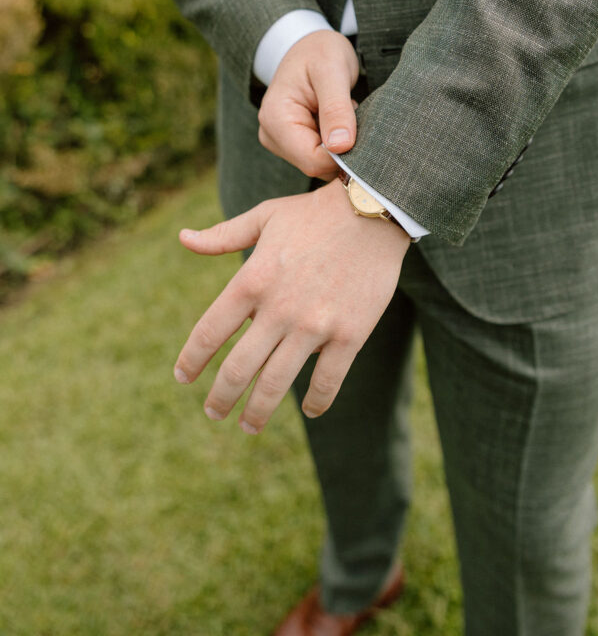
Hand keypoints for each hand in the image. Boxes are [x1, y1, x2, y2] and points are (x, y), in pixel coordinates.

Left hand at [174, 178, 409, 432]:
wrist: (375, 210)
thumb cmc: (314, 212)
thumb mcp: (265, 216)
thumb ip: (223, 236)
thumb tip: (183, 239)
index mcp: (252, 279)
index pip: (210, 332)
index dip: (192, 360)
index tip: (183, 377)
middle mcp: (279, 308)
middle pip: (238, 369)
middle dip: (220, 398)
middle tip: (214, 413)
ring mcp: (315, 325)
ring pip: (277, 384)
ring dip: (257, 412)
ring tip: (249, 425)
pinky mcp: (350, 334)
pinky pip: (327, 381)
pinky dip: (316, 402)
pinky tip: (309, 409)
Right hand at [257, 30, 359, 180]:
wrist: (309, 46)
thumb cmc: (319, 51)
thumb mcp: (332, 71)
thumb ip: (336, 108)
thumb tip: (341, 147)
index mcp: (276, 119)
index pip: (312, 160)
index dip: (342, 155)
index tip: (363, 133)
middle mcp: (271, 135)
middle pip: (316, 166)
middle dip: (342, 149)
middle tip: (353, 115)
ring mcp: (280, 142)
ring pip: (320, 164)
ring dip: (341, 146)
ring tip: (344, 114)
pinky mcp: (292, 144)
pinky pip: (320, 157)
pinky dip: (336, 144)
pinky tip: (338, 122)